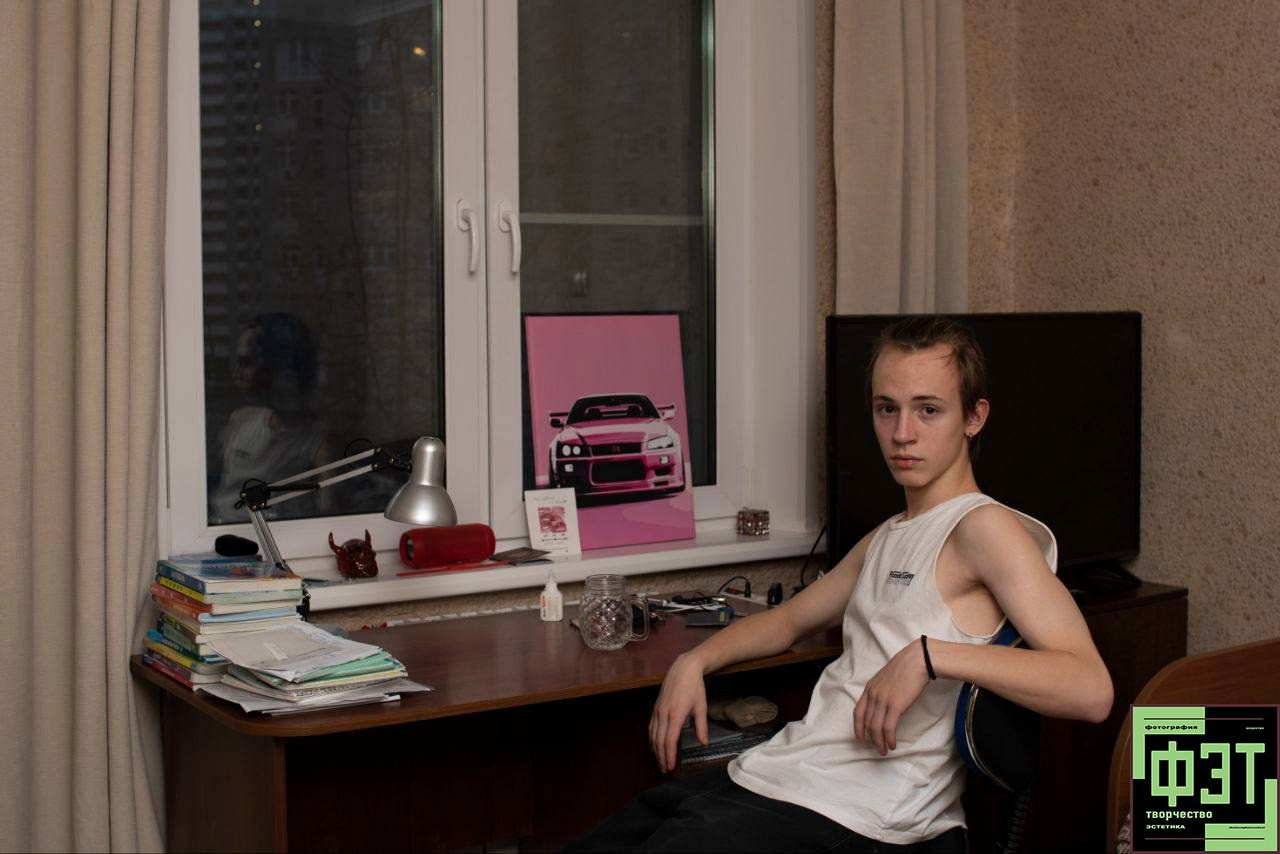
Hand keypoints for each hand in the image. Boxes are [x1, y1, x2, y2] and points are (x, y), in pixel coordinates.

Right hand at [649, 653, 707, 772]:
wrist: (684, 669)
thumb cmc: (695, 688)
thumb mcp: (701, 707)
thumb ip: (702, 727)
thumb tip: (704, 744)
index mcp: (676, 714)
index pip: (670, 740)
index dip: (669, 755)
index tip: (671, 767)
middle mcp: (664, 714)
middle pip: (659, 740)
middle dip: (661, 756)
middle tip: (665, 769)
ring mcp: (658, 710)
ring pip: (653, 735)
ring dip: (655, 750)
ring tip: (660, 761)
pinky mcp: (655, 708)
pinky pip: (651, 727)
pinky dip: (652, 739)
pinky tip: (655, 745)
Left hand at [853, 638, 930, 754]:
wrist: (917, 660)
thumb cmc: (906, 667)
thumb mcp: (887, 678)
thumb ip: (882, 690)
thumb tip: (883, 704)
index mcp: (870, 688)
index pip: (858, 712)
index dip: (857, 727)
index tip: (860, 738)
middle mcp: (873, 695)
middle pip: (866, 722)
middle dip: (870, 738)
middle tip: (876, 748)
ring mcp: (883, 700)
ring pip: (875, 728)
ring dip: (879, 742)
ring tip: (884, 750)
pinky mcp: (896, 705)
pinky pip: (888, 727)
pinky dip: (889, 738)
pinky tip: (892, 744)